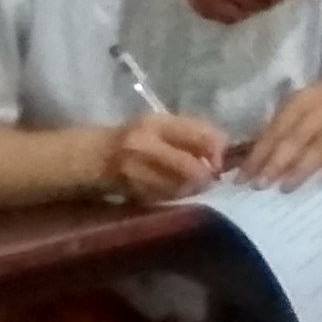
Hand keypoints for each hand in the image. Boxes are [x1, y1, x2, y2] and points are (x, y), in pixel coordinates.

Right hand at [103, 112, 229, 201]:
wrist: (97, 157)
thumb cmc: (135, 135)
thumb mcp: (161, 123)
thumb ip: (192, 131)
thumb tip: (225, 147)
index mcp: (156, 123)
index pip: (199, 136)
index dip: (217, 150)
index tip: (220, 157)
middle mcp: (145, 147)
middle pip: (192, 169)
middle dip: (207, 175)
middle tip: (211, 176)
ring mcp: (138, 173)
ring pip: (183, 187)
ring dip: (194, 187)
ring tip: (193, 182)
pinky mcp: (136, 193)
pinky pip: (169, 198)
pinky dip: (178, 195)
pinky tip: (177, 189)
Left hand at [236, 76, 321, 186]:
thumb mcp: (305, 105)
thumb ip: (283, 125)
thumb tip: (252, 153)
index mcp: (302, 101)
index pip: (276, 129)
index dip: (259, 152)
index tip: (243, 177)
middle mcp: (320, 110)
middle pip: (295, 138)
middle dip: (275, 163)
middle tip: (259, 186)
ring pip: (318, 147)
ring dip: (301, 168)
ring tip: (285, 188)